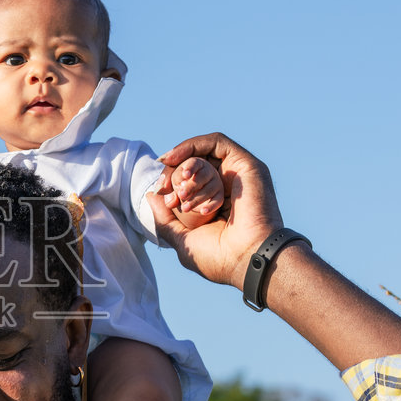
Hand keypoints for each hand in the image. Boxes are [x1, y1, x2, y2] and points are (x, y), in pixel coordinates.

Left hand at [148, 133, 282, 285]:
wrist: (248, 259)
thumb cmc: (219, 258)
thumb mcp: (182, 238)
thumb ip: (165, 218)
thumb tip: (152, 195)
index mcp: (217, 204)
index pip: (190, 181)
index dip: (171, 180)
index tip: (159, 191)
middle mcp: (229, 187)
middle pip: (196, 165)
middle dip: (174, 172)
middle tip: (164, 186)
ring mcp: (239, 175)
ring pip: (205, 154)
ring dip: (184, 160)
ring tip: (175, 177)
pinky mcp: (247, 164)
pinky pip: (217, 142)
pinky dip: (194, 145)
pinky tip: (177, 158)